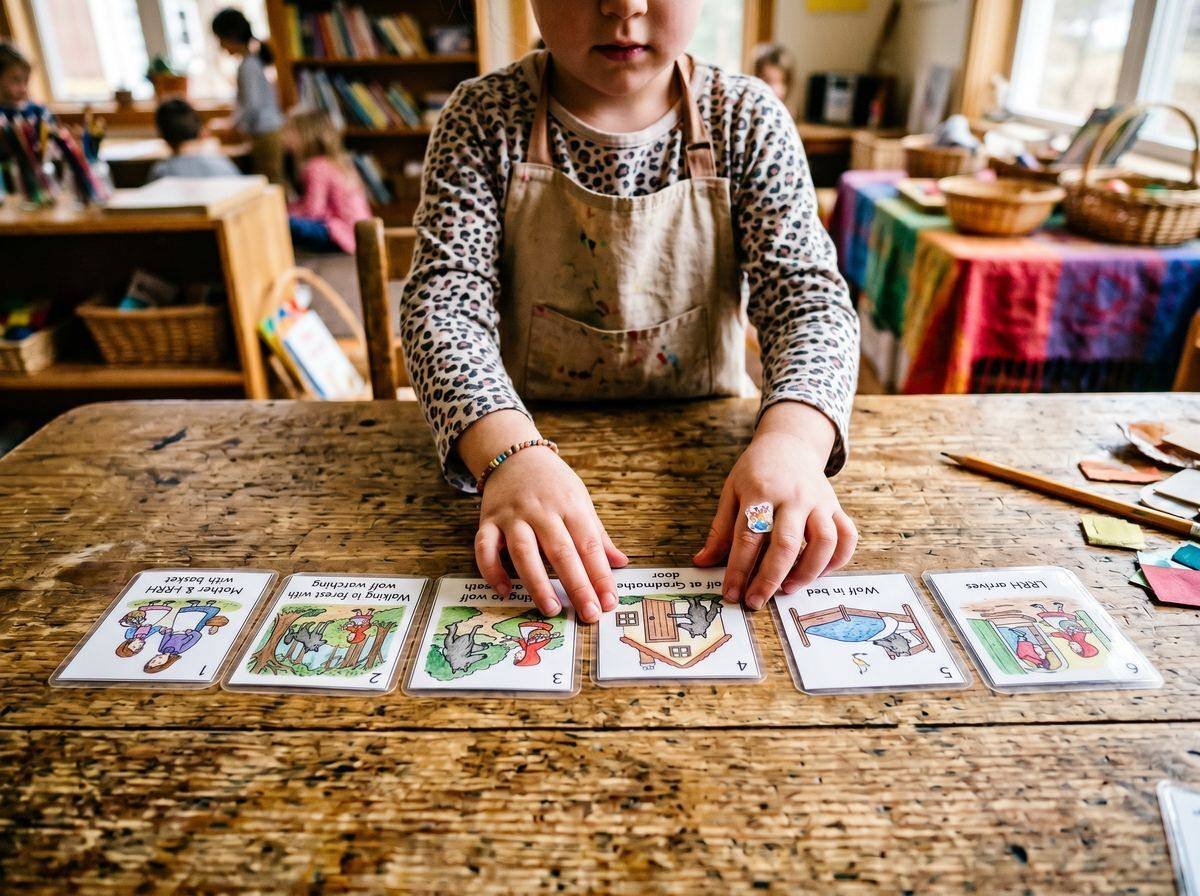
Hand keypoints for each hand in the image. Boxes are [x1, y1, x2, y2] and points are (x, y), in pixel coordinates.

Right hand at [474, 446, 626, 622]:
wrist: (515, 455)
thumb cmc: (554, 483)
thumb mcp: (581, 501)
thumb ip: (598, 535)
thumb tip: (621, 562)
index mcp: (570, 505)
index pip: (589, 545)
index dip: (600, 575)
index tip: (609, 602)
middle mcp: (541, 511)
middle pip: (561, 551)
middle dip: (577, 585)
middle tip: (588, 613)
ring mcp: (512, 516)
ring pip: (523, 551)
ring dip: (537, 582)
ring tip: (551, 608)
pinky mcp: (488, 521)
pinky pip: (485, 548)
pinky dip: (492, 571)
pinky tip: (505, 591)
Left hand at [692, 403, 857, 609]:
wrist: (789, 443)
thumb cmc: (756, 470)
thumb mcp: (731, 491)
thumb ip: (720, 529)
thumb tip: (702, 562)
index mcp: (760, 492)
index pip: (748, 537)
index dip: (738, 569)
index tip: (731, 593)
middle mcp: (792, 497)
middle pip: (786, 543)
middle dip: (769, 578)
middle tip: (755, 601)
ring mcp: (818, 501)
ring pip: (823, 541)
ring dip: (807, 571)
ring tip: (788, 589)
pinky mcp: (836, 506)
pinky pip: (847, 536)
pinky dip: (837, 559)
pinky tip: (819, 573)